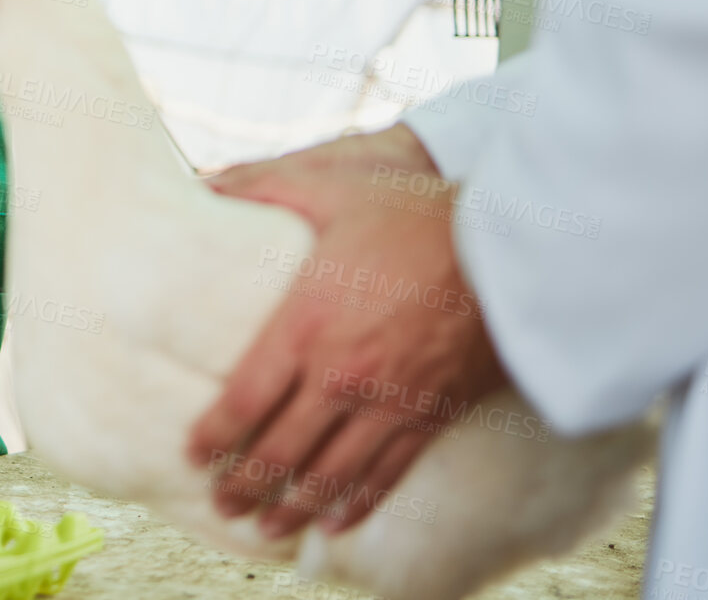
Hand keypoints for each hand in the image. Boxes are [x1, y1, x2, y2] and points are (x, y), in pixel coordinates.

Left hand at [185, 130, 506, 538]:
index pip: (243, 400)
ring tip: (263, 526)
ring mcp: (388, 405)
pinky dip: (356, 504)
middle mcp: (341, 376)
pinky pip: (385, 476)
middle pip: (278, 451)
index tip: (192, 453)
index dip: (213, 436)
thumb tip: (203, 181)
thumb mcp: (333, 187)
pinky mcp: (430, 418)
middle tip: (219, 502)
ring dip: (291, 508)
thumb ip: (262, 185)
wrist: (515, 251)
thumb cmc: (418, 215)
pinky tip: (336, 522)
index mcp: (307, 324)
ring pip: (328, 476)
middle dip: (242, 484)